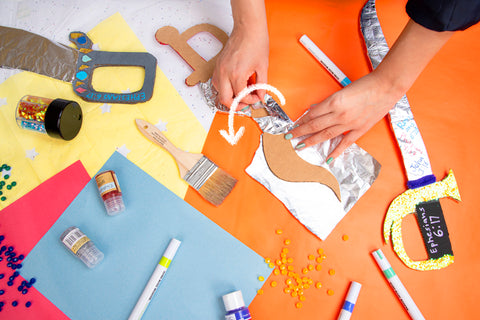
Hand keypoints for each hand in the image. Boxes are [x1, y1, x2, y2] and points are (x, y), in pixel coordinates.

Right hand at [212, 0, 268, 110]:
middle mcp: (225, 73)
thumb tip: (260, 95)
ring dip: (229, 96)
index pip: (240, 97)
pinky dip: (224, 87)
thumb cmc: (255, 42)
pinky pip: (217, 82)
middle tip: (245, 103)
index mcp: (237, 74)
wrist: (247, 28)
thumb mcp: (262, 67)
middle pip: (225, 99)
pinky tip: (234, 85)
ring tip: (240, 93)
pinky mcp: (218, 64)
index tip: (256, 97)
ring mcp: (219, 68)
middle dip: (236, 104)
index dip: (250, 100)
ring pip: (219, 92)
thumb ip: (261, 85)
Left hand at [287, 19, 452, 162]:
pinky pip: (345, 143)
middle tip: (289, 137)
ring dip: (312, 141)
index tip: (294, 125)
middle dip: (300, 132)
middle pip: (315, 125)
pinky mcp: (360, 129)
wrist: (386, 86)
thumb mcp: (343, 90)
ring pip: (326, 134)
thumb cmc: (366, 84)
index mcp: (334, 101)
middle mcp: (339, 113)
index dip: (301, 120)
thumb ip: (328, 102)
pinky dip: (336, 151)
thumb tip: (315, 109)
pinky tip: (328, 158)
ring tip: (301, 146)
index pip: (312, 114)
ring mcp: (349, 123)